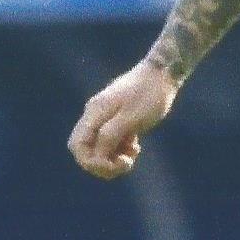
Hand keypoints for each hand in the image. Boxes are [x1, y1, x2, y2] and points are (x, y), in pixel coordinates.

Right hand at [69, 59, 179, 178]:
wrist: (162, 75)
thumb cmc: (149, 95)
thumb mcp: (131, 118)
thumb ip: (110, 135)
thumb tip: (97, 155)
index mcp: (95, 113)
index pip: (78, 145)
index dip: (92, 162)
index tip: (115, 165)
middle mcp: (94, 116)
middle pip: (85, 149)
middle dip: (102, 163)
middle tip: (125, 163)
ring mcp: (104, 118)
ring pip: (98, 148)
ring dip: (113, 157)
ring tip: (133, 153)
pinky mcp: (115, 120)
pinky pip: (110, 142)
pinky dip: (120, 150)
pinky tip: (135, 146)